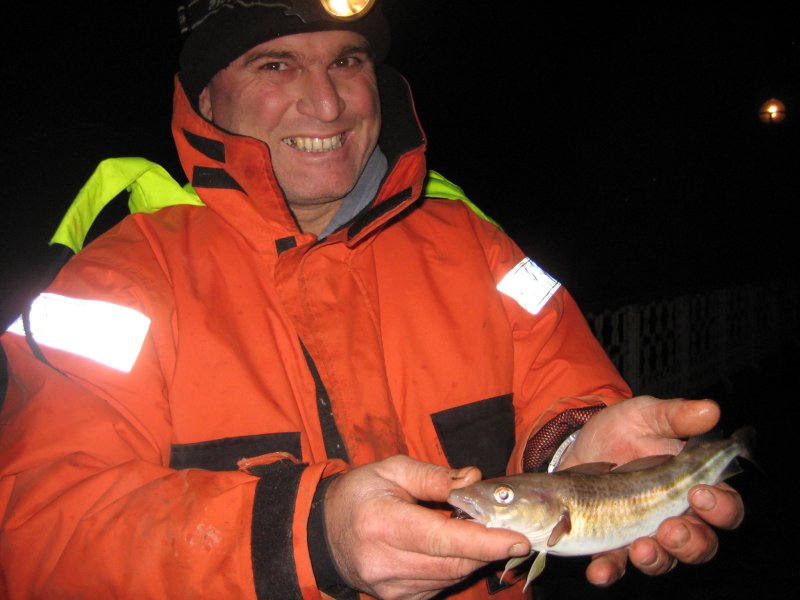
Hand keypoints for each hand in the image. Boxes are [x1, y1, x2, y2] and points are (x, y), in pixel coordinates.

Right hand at [323, 455, 530, 598]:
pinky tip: (448, 547)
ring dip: (471, 555)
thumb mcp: (391, 469)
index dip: (485, 541)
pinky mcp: (397, 599)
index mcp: (384, 523)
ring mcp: (391, 587)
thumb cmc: (358, 494)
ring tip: (470, 530)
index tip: (517, 540)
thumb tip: (473, 480)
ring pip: (451, 576)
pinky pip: (440, 585)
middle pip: (454, 562)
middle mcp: (386, 562)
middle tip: (502, 526)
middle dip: (486, 546)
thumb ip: (434, 477)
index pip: (444, 539)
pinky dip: (453, 566)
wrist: (322, 532)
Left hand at [558, 396, 744, 586]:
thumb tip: (710, 410)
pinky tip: (600, 569)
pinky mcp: (611, 542)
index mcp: (694, 485)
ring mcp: (645, 533)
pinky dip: (610, 570)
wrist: (577, 442)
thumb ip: (675, 415)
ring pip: (665, 559)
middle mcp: (676, 516)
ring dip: (657, 558)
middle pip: (702, 543)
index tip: (699, 493)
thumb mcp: (646, 414)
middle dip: (691, 541)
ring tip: (642, 548)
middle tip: (672, 528)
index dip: (720, 506)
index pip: (725, 506)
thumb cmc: (621, 430)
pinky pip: (616, 565)